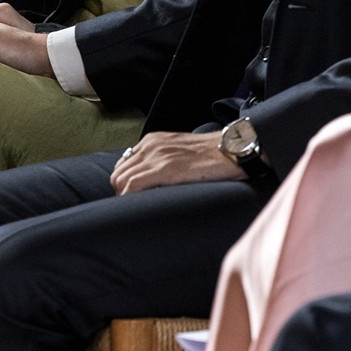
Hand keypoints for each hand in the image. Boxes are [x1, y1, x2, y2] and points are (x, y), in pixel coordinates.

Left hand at [109, 131, 246, 195]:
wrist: (233, 149)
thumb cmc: (212, 154)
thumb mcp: (180, 151)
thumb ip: (163, 159)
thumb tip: (152, 180)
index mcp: (153, 140)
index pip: (123, 164)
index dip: (125, 183)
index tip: (133, 197)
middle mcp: (150, 145)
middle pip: (118, 173)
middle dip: (121, 192)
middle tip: (135, 207)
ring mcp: (157, 156)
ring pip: (121, 180)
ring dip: (125, 197)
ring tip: (139, 209)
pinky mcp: (165, 168)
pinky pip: (133, 185)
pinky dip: (130, 199)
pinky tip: (142, 207)